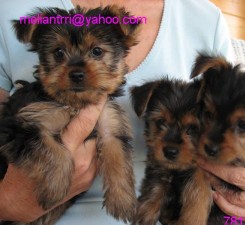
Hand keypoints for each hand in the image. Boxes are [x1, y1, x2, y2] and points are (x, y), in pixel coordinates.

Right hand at [0, 96, 105, 221]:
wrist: (22, 200)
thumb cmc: (24, 169)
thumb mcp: (36, 142)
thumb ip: (56, 127)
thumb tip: (70, 109)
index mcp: (66, 149)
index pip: (85, 123)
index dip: (94, 108)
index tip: (101, 96)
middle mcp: (81, 161)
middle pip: (97, 134)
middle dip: (95, 125)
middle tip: (89, 117)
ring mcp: (88, 173)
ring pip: (98, 147)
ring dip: (92, 139)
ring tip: (80, 138)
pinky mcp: (90, 181)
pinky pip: (96, 159)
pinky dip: (91, 152)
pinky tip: (80, 151)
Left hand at [198, 147, 244, 217]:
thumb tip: (236, 134)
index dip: (228, 150)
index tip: (214, 146)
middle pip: (235, 176)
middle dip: (214, 168)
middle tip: (201, 160)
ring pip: (233, 196)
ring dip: (216, 185)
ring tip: (206, 175)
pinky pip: (238, 212)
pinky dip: (224, 204)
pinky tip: (215, 194)